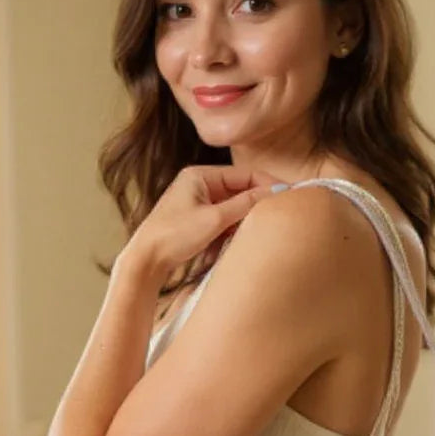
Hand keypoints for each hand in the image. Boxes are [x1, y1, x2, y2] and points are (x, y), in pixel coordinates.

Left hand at [125, 165, 283, 276]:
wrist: (145, 261)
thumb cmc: (173, 236)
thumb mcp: (214, 219)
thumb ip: (245, 204)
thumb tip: (276, 191)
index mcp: (200, 175)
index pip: (245, 175)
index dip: (268, 185)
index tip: (289, 197)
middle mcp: (199, 184)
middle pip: (240, 190)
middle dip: (255, 205)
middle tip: (275, 217)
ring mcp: (197, 203)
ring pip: (233, 208)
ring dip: (242, 220)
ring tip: (250, 232)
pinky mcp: (196, 221)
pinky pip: (223, 221)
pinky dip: (230, 230)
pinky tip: (231, 242)